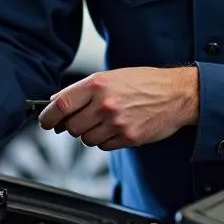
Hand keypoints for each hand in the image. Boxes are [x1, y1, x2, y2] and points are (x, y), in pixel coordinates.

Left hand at [37, 67, 198, 149]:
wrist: (177, 94)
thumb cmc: (146, 82)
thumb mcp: (113, 76)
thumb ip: (85, 89)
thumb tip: (58, 103)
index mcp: (98, 84)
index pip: (61, 105)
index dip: (48, 116)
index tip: (46, 121)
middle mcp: (105, 104)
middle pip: (71, 127)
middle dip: (73, 126)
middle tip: (84, 119)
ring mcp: (116, 123)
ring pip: (87, 139)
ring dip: (91, 133)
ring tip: (108, 121)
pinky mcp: (127, 138)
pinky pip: (104, 146)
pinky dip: (107, 140)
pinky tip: (119, 127)